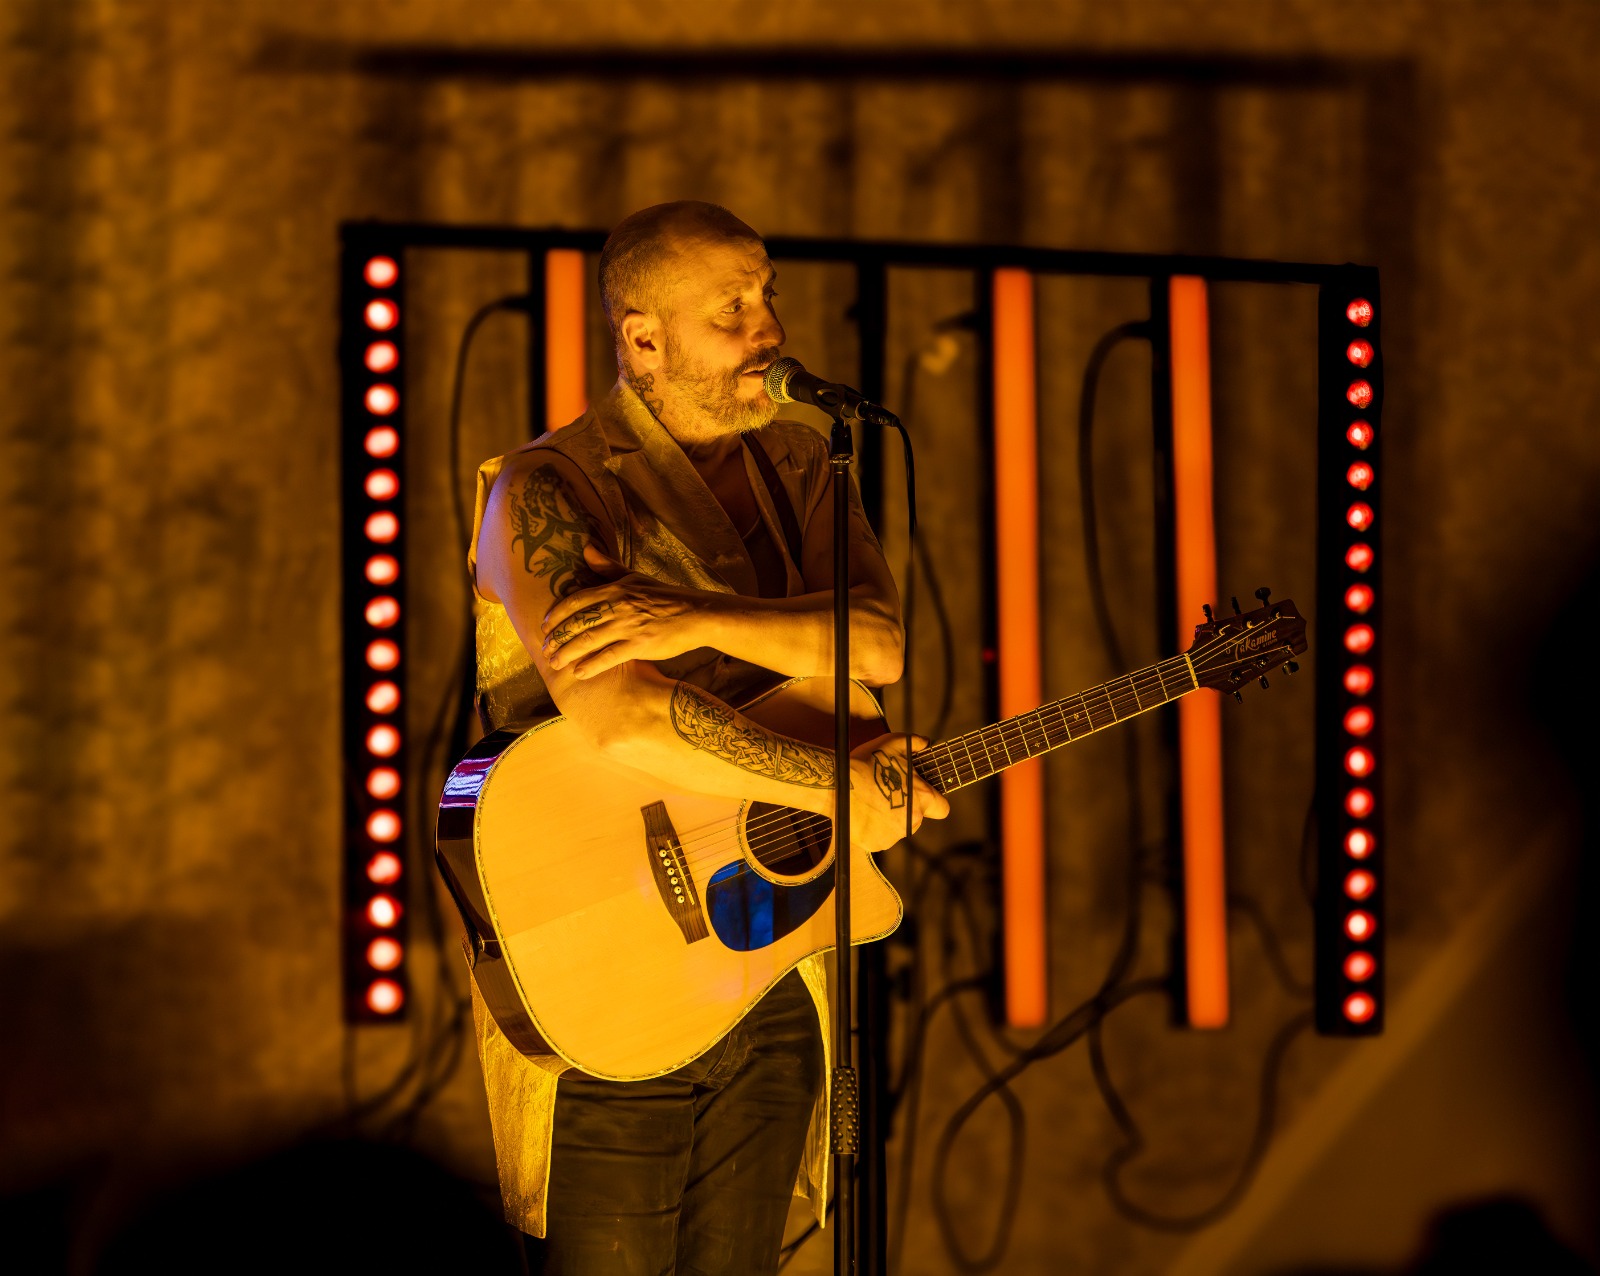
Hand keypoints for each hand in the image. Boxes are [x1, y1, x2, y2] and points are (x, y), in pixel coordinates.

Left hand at [540, 544, 715, 678]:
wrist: (697, 614)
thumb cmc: (665, 596)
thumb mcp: (634, 577)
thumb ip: (608, 567)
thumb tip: (586, 549)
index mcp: (615, 589)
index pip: (576, 600)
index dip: (556, 614)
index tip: (544, 626)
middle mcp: (618, 605)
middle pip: (578, 622)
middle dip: (557, 638)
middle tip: (545, 650)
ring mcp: (628, 625)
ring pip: (588, 640)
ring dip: (568, 653)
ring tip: (555, 664)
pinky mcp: (640, 644)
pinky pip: (609, 656)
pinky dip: (591, 665)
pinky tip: (580, 673)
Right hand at [846, 732, 949, 853]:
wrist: (839, 784)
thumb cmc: (867, 764)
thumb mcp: (893, 743)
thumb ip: (915, 742)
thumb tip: (925, 742)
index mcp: (922, 798)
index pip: (942, 808)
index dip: (934, 803)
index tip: (922, 797)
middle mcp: (913, 820)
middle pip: (915, 819)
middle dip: (905, 810)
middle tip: (885, 795)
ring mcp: (894, 835)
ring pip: (895, 829)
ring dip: (886, 819)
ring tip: (869, 803)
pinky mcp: (876, 844)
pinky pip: (877, 837)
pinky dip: (871, 829)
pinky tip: (860, 814)